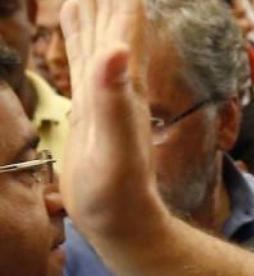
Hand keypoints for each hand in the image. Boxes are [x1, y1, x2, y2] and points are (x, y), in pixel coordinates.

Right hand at [60, 0, 168, 242]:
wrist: (122, 222)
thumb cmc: (119, 193)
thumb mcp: (115, 146)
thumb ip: (115, 99)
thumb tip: (116, 50)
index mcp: (125, 82)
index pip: (125, 21)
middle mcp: (118, 81)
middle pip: (113, 19)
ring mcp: (103, 91)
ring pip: (97, 34)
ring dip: (94, 4)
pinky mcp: (87, 107)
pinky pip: (82, 57)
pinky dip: (77, 33)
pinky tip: (75, 24)